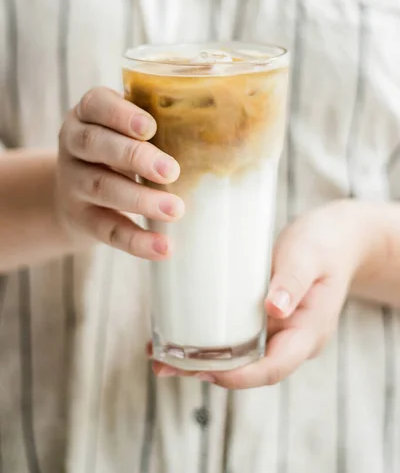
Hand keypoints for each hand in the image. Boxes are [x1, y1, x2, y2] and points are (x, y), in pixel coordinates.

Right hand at [56, 87, 184, 258]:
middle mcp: (74, 144)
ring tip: (175, 209)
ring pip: (101, 187)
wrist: (74, 193)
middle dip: (134, 157)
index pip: (96, 105)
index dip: (120, 115)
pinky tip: (163, 247)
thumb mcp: (127, 129)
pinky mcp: (81, 218)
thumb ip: (163, 122)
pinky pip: (107, 230)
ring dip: (139, 200)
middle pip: (96, 145)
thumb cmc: (119, 150)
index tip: (150, 127)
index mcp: (88, 114)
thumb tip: (234, 127)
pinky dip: (136, 240)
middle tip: (170, 170)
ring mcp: (72, 182)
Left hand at [153, 201, 372, 386]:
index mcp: (307, 333)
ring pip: (238, 357)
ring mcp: (276, 332)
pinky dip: (207, 339)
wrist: (335, 238)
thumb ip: (293, 280)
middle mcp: (290, 340)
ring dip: (200, 360)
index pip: (273, 368)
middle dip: (206, 372)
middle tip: (164, 364)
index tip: (202, 370)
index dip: (238, 375)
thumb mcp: (309, 256)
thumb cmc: (323, 244)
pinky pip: (235, 336)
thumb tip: (274, 309)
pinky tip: (178, 332)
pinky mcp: (262, 319)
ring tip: (159, 355)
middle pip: (249, 370)